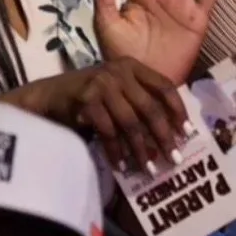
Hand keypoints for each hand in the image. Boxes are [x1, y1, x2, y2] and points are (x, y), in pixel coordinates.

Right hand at [15, 58, 188, 173]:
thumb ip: (140, 102)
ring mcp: (102, 84)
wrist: (49, 96)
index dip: (178, 110)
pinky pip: (108, 132)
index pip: (164, 86)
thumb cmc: (89, 97)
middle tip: (173, 159)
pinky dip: (116, 151)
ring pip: (130, 123)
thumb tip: (170, 132)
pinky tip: (122, 165)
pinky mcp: (87, 99)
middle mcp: (120, 71)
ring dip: (140, 150)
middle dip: (163, 136)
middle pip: (150, 108)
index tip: (187, 133)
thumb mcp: (118, 91)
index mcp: (133, 66)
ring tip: (148, 169)